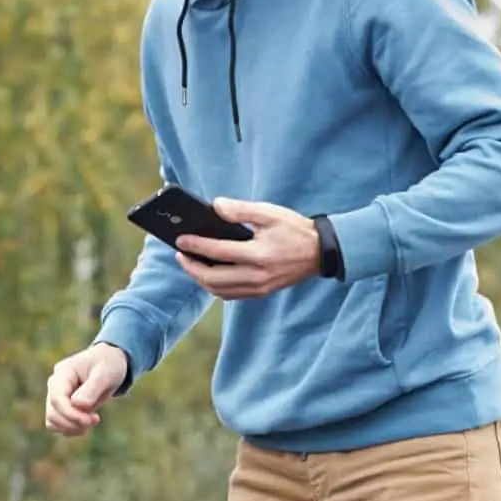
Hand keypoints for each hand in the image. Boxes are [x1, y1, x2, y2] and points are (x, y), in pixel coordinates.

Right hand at [44, 342, 129, 436]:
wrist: (108, 363)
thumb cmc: (108, 365)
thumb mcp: (105, 373)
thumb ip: (91, 388)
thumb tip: (78, 405)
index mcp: (63, 373)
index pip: (57, 398)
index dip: (71, 414)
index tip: (92, 420)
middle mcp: (54, 385)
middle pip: (53, 413)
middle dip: (73, 422)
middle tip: (96, 420)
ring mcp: (55, 396)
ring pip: (52, 421)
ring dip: (72, 428)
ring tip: (92, 422)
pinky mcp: (60, 407)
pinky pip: (58, 425)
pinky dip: (72, 429)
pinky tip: (87, 424)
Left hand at [176, 198, 324, 299]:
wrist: (320, 252)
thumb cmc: (294, 229)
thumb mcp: (270, 213)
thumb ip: (241, 209)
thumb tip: (216, 206)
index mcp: (259, 254)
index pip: (219, 252)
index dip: (196, 245)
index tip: (180, 239)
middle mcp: (257, 275)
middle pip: (213, 278)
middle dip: (191, 267)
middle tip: (180, 253)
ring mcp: (259, 288)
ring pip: (219, 290)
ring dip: (200, 278)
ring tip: (190, 262)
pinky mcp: (260, 293)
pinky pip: (230, 294)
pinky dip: (215, 286)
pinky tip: (208, 273)